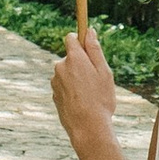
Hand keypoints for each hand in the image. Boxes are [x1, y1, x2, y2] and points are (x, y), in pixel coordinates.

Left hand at [51, 27, 115, 149]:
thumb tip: (89, 31)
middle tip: (96, 79)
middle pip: (70, 57)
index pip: (70, 38)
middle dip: (81, 63)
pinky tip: (82, 102)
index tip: (88, 47)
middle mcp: (60, 67)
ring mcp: (55, 82)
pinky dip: (72, 91)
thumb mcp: (104, 72)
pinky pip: (65, 86)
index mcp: (74, 58)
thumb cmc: (100, 99)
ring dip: (77, 78)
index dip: (80, 40)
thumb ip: (95, 50)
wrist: (87, 128)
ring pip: (68, 73)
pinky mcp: (54, 95)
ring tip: (90, 94)